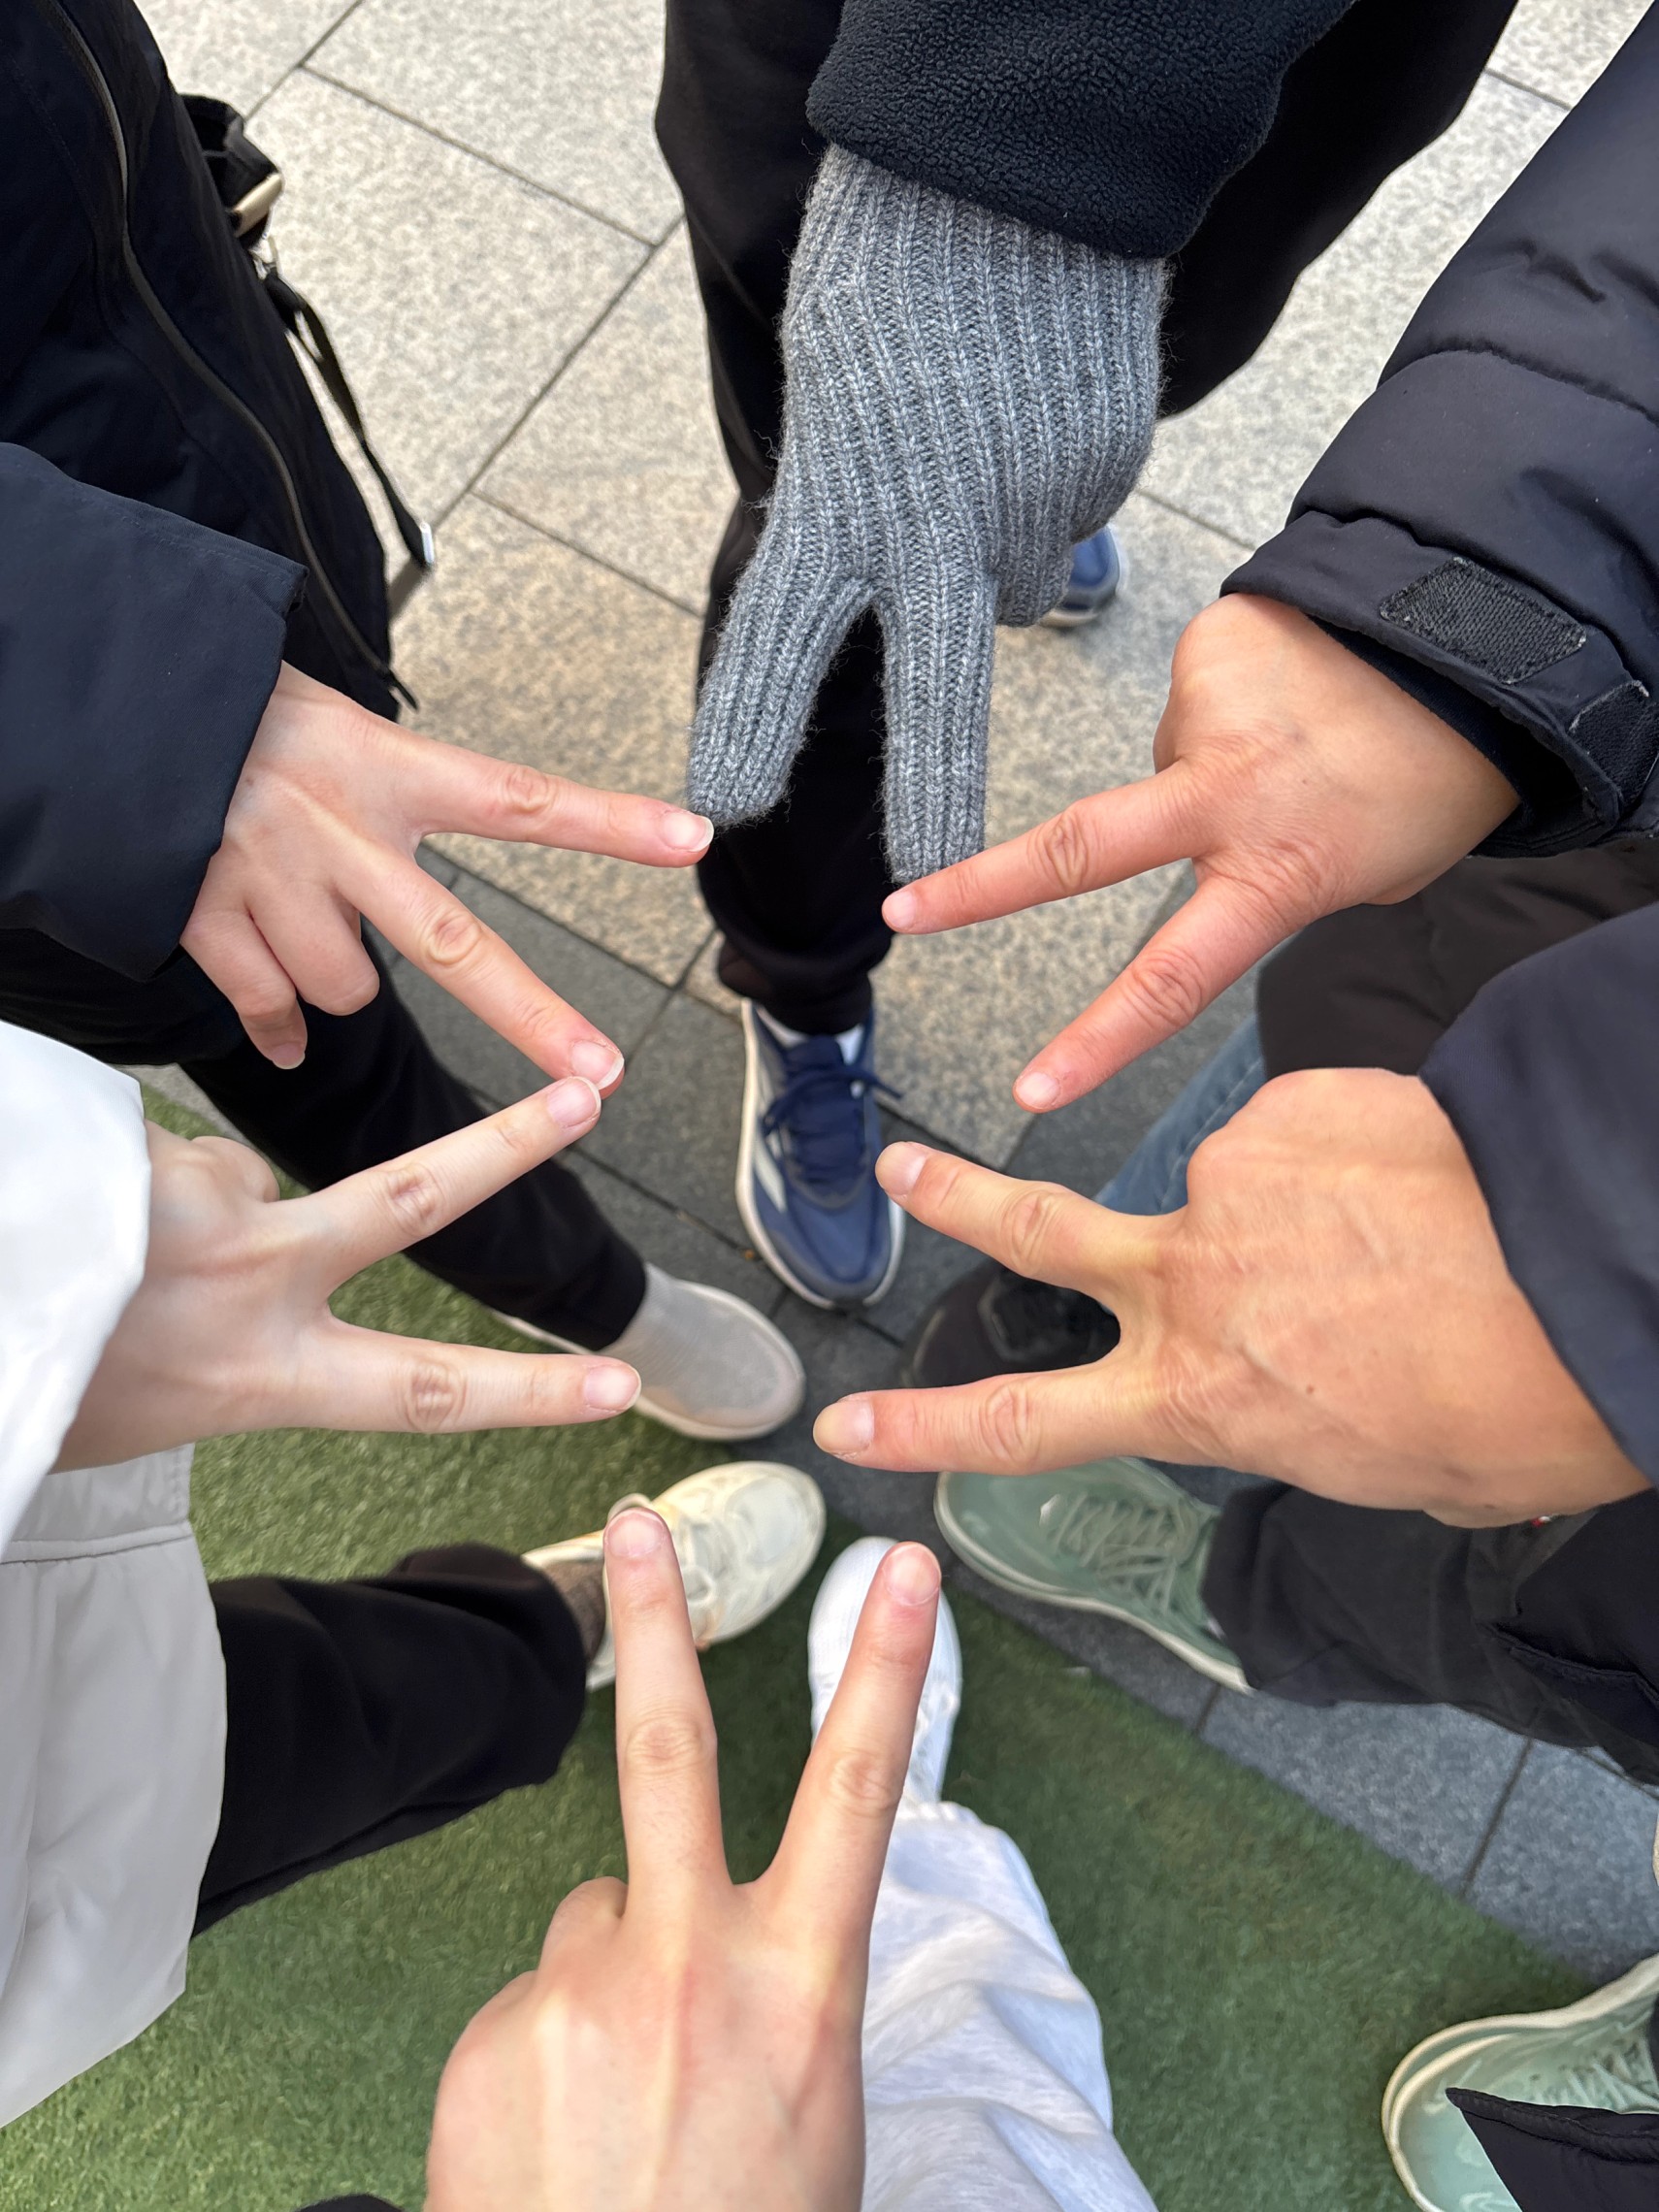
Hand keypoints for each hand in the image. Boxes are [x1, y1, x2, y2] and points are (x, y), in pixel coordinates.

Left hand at [56, 1077, 640, 1466]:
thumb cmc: (34, 1394)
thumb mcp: (153, 1406)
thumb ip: (230, 1330)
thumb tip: (262, 1228)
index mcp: (257, 1378)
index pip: (425, 1392)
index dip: (535, 1390)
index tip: (621, 1381)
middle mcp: (247, 1285)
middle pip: (408, 1201)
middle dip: (506, 1144)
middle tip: (584, 1093)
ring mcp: (196, 1211)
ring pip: (235, 1170)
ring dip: (186, 1199)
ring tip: (100, 1246)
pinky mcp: (139, 1155)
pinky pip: (157, 1155)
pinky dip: (125, 1178)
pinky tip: (72, 1211)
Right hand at [182, 663, 711, 1072]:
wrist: (108, 716)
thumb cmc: (236, 719)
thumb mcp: (334, 729)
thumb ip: (394, 804)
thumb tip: (424, 916)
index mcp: (385, 770)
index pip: (518, 799)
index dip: (608, 823)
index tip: (693, 837)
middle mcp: (341, 832)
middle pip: (455, 946)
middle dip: (535, 1019)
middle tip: (602, 1074)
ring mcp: (275, 884)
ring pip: (346, 990)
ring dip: (332, 977)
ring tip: (293, 912)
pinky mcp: (210, 924)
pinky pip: (271, 1011)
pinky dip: (275, 1024)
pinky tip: (271, 1005)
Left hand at [426, 1508, 939, 2210]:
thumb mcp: (816, 2114)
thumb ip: (780, 2000)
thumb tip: (731, 1946)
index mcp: (802, 1987)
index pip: (860, 1793)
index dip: (887, 1668)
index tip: (906, 1568)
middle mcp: (693, 1965)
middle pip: (672, 1748)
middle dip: (657, 1619)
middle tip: (632, 1522)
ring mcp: (584, 1993)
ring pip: (593, 1917)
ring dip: (606, 1978)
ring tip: (616, 2098)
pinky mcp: (493, 2032)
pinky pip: (530, 2000)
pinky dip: (545, 2049)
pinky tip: (558, 2134)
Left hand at [687, 147, 1159, 881]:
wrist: (1017, 162)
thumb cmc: (895, 258)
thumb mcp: (830, 386)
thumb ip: (845, 496)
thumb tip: (889, 565)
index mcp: (837, 499)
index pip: (778, 643)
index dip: (749, 728)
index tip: (721, 804)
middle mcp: (936, 528)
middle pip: (934, 699)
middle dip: (932, 800)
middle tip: (926, 870)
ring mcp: (1030, 507)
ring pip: (1010, 585)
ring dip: (992, 552)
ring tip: (979, 445)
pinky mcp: (1101, 476)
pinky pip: (1066, 512)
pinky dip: (1047, 482)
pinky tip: (1033, 408)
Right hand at [811, 1075, 1643, 1524]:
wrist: (1589, 1274)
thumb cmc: (1511, 1406)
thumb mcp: (1390, 1469)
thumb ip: (1307, 1423)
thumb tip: (1312, 1390)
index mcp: (1201, 1394)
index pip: (1023, 1421)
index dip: (925, 1430)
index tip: (847, 1426)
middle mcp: (1189, 1282)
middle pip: (1037, 1233)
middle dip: (960, 1200)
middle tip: (907, 1166)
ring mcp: (1231, 1181)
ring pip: (1239, 1187)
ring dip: (1303, 1206)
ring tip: (1410, 1236)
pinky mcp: (1292, 1105)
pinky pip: (1309, 1132)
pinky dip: (1357, 1156)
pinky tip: (1426, 1186)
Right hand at [883, 596, 1517, 1107]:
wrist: (1477, 638)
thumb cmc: (1435, 776)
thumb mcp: (1368, 876)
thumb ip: (1271, 886)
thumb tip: (1208, 861)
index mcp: (1276, 874)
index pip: (1170, 981)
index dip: (1093, 1043)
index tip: (1029, 1093)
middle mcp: (1229, 797)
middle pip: (1076, 850)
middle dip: (978, 885)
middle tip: (906, 908)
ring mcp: (1209, 716)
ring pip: (1165, 760)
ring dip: (1210, 762)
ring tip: (1298, 743)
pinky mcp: (1207, 648)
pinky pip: (1195, 695)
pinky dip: (1229, 702)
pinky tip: (1290, 691)